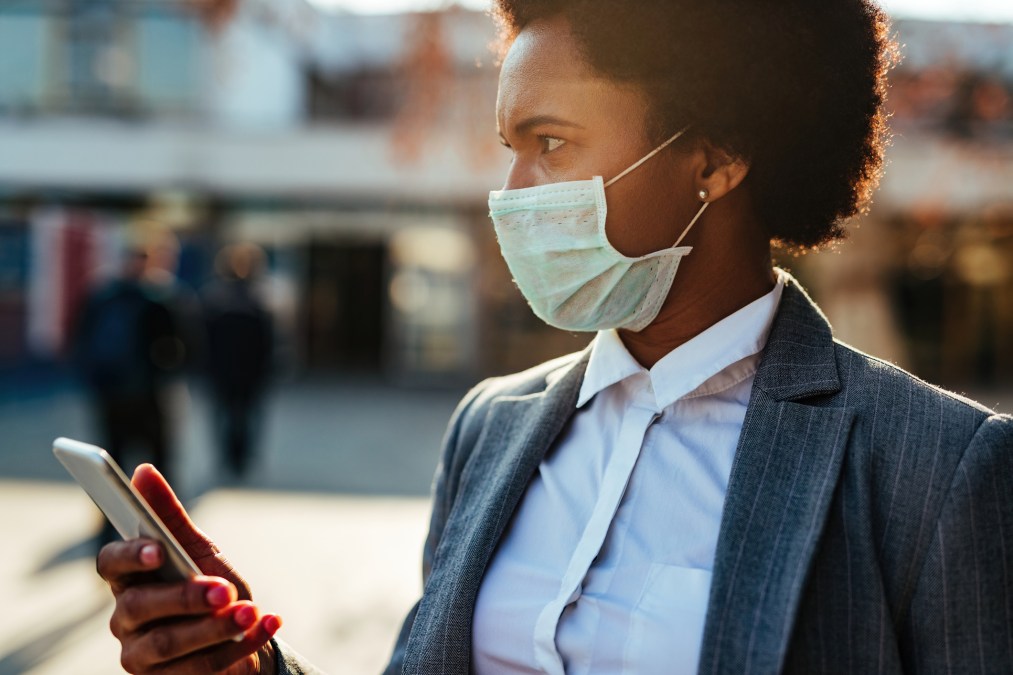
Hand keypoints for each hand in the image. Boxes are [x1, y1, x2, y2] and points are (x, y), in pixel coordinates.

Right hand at [97, 464, 280, 673]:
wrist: (240, 635)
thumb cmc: (211, 587)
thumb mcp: (198, 550)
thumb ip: (169, 517)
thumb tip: (144, 471)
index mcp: (129, 580)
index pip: (110, 564)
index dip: (130, 556)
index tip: (159, 549)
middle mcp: (126, 620)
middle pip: (141, 607)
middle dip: (185, 598)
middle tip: (226, 591)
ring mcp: (142, 656)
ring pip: (169, 645)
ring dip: (216, 628)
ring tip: (251, 611)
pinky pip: (202, 669)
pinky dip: (242, 645)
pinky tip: (268, 623)